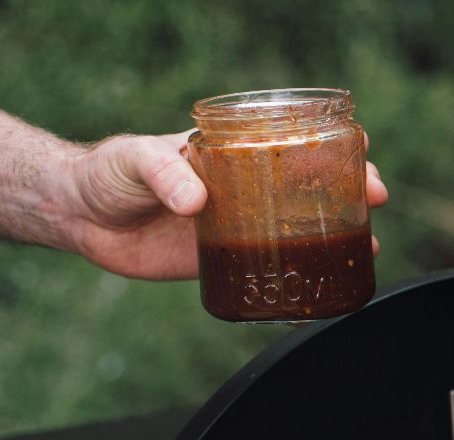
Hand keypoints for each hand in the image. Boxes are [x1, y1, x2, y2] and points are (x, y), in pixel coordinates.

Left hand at [60, 131, 389, 280]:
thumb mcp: (135, 160)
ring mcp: (237, 223)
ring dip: (338, 235)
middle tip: (375, 200)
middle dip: (351, 190)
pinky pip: (270, 265)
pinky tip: (323, 283)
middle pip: (310, 185)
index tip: (361, 150)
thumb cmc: (107, 172)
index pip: (292, 140)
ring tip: (370, 247)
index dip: (332, 144)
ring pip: (300, 226)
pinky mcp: (223, 258)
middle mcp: (244, 186)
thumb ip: (165, 174)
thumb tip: (197, 200)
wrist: (77, 215)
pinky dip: (300, 273)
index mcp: (231, 154)